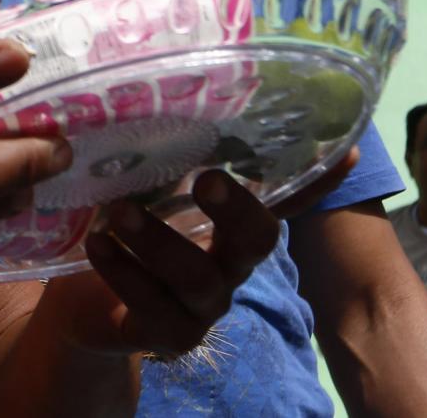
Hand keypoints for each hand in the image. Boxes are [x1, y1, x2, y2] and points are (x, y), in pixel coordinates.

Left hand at [38, 148, 359, 360]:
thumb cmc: (116, 224)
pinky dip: (125, 274)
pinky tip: (98, 245)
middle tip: (205, 178)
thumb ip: (150, 150)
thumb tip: (145, 92)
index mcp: (230, 222)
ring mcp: (204, 303)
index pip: (284, 197)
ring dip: (159, 242)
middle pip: (257, 240)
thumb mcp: (134, 183)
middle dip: (237, 208)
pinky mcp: (170, 335)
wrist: (79, 298)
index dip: (318, 180)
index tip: (347, 150)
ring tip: (118, 213)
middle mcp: (229, 262)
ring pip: (200, 279)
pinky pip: (157, 310)